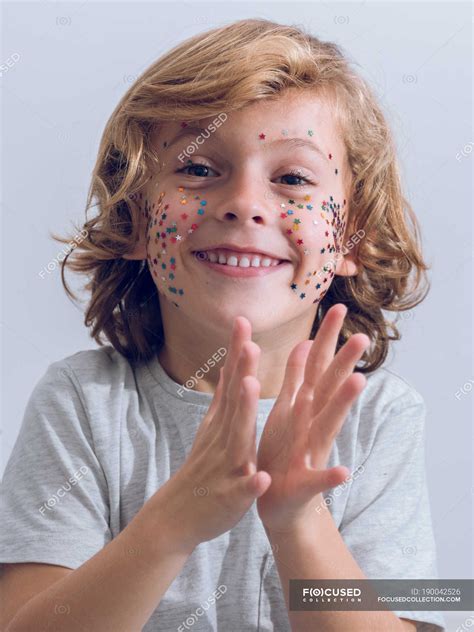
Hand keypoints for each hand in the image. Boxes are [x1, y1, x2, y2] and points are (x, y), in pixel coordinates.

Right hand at [153, 316, 270, 551]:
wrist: (177, 517)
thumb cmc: (201, 469)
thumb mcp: (211, 429)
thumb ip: (224, 398)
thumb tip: (230, 365)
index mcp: (223, 424)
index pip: (231, 382)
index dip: (237, 353)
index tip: (243, 322)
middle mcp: (223, 439)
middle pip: (234, 402)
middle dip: (242, 372)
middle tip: (250, 343)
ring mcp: (225, 467)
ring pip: (236, 438)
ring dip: (244, 413)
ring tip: (250, 387)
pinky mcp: (230, 498)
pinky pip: (242, 491)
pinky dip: (251, 485)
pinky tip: (263, 479)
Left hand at [256, 303, 368, 532]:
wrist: (280, 501)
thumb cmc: (284, 449)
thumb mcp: (287, 407)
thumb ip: (296, 377)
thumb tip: (305, 342)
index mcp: (303, 406)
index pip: (316, 365)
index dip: (326, 337)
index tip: (338, 307)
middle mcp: (311, 424)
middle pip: (328, 388)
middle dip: (343, 362)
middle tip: (363, 336)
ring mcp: (311, 452)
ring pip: (328, 424)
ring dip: (343, 403)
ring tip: (358, 382)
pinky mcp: (304, 483)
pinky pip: (318, 479)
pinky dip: (329, 476)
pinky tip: (343, 472)